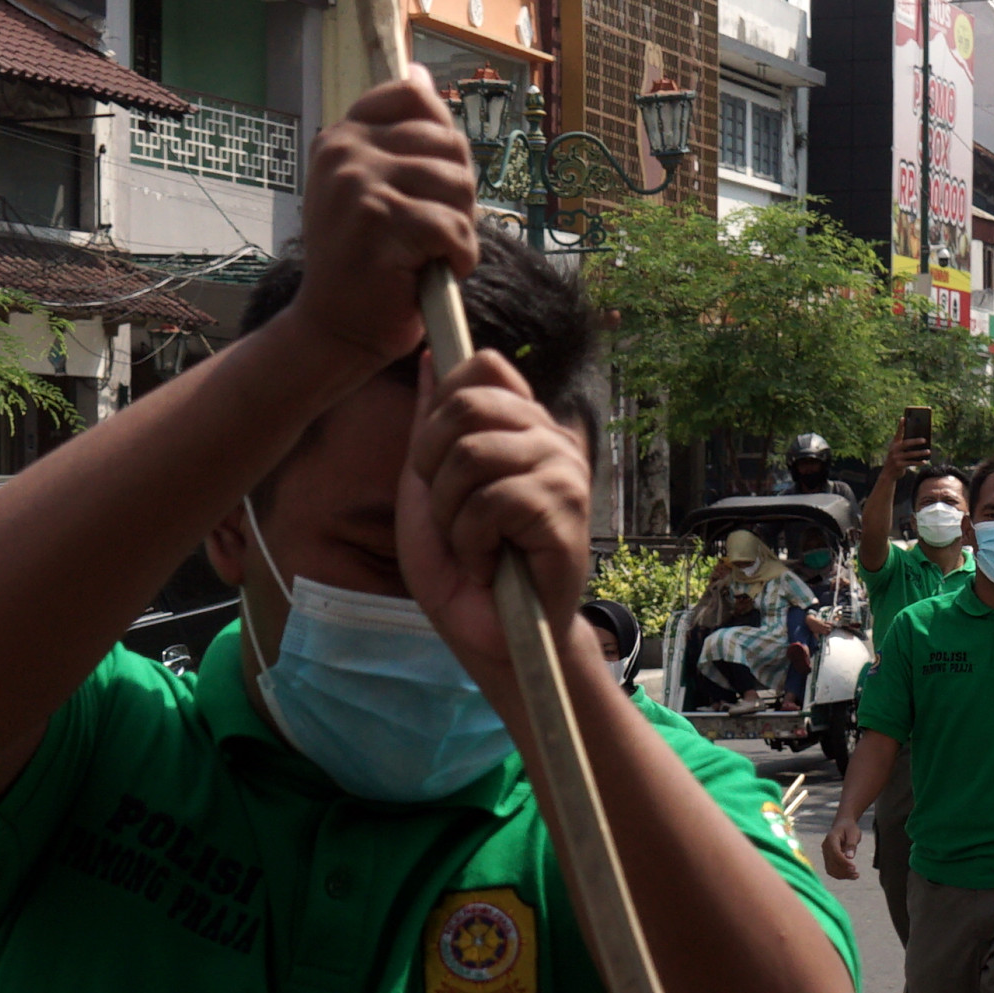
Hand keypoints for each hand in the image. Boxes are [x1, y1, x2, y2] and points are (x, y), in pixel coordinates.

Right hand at [291, 74, 480, 368]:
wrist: (337, 327)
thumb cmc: (364, 261)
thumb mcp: (371, 186)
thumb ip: (398, 134)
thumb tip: (421, 73)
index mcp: (341, 137)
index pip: (413, 96)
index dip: (440, 138)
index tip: (425, 181)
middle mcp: (344, 153)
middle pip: (449, 142)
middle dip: (457, 192)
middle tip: (431, 230)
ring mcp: (359, 185)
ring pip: (457, 185)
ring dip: (459, 229)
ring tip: (429, 252)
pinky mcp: (380, 223)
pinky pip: (453, 227)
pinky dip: (458, 258)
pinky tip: (432, 272)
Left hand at [404, 339, 591, 697]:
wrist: (493, 636)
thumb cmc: (464, 568)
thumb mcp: (428, 487)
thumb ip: (431, 424)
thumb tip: (430, 356)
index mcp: (522, 426)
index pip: (484, 367)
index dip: (442, 409)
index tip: (434, 464)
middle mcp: (550, 438)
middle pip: (467, 404)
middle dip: (433, 467)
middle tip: (450, 515)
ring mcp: (563, 471)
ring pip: (471, 454)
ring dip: (451, 514)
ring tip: (473, 544)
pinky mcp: (565, 510)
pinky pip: (490, 502)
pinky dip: (472, 543)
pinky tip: (491, 564)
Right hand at [824, 811, 864, 881]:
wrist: (843, 825)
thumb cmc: (849, 828)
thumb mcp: (854, 833)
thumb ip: (851, 845)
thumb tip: (849, 857)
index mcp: (831, 839)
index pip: (835, 853)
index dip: (843, 862)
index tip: (854, 868)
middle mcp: (825, 847)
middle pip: (832, 863)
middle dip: (844, 870)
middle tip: (857, 874)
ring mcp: (825, 854)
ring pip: (831, 869)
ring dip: (842, 875)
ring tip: (856, 876)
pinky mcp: (828, 859)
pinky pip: (832, 870)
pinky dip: (840, 875)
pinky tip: (851, 876)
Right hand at [889, 421, 929, 477]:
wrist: (888, 473)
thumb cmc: (896, 459)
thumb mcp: (898, 451)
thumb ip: (905, 445)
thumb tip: (920, 441)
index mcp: (894, 444)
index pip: (898, 433)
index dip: (901, 426)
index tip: (904, 418)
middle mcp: (894, 449)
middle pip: (906, 443)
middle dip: (915, 441)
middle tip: (924, 440)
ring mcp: (896, 458)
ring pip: (910, 454)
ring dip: (920, 453)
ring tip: (928, 451)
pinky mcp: (899, 465)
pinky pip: (911, 463)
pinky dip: (918, 462)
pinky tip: (925, 461)